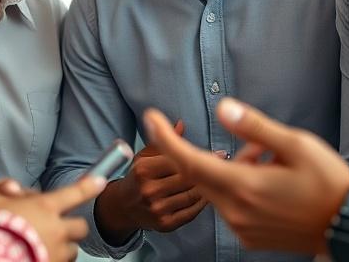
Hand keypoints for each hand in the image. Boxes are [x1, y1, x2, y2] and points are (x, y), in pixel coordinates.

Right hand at [0, 175, 105, 261]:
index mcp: (45, 208)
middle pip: (80, 227)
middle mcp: (56, 230)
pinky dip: (54, 261)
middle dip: (73, 228)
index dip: (90, 186)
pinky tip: (40, 258)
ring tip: (47, 248)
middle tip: (60, 229)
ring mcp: (56, 254)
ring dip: (63, 249)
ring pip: (72, 251)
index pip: (75, 193)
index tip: (100, 182)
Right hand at [94, 121, 207, 243]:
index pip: (177, 160)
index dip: (200, 156)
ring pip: (192, 195)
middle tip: (224, 165)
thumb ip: (164, 141)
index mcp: (144, 169)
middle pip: (187, 178)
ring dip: (209, 187)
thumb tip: (181, 124)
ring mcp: (157, 209)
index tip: (218, 153)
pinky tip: (208, 195)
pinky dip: (202, 203)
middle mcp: (149, 190)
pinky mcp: (165, 224)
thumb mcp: (145, 156)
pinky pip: (191, 212)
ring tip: (219, 179)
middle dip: (208, 171)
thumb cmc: (137, 177)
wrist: (123, 207)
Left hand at [144, 98, 348, 254]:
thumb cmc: (327, 183)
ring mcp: (242, 227)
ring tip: (272, 161)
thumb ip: (255, 127)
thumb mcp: (296, 144)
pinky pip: (230, 205)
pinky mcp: (250, 236)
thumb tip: (224, 109)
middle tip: (257, 145)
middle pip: (200, 175)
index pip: (189, 161)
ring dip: (231, 169)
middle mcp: (236, 211)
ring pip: (217, 189)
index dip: (164, 139)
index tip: (150, 117)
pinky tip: (270, 179)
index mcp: (243, 186)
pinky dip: (239, 187)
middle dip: (214, 152)